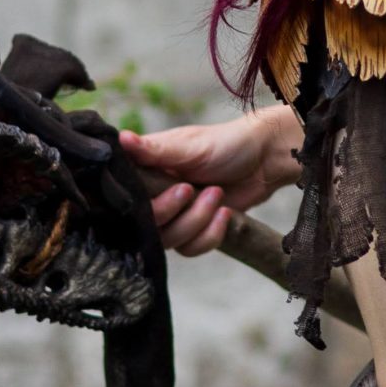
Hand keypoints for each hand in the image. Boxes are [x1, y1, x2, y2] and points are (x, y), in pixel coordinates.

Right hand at [117, 111, 289, 256]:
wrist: (263, 162)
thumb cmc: (224, 144)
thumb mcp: (189, 145)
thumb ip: (154, 150)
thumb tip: (121, 138)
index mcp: (145, 169)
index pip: (123, 195)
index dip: (137, 201)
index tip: (163, 191)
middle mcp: (153, 195)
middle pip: (146, 223)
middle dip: (173, 210)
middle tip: (191, 189)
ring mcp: (173, 216)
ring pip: (169, 240)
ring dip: (197, 220)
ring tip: (217, 194)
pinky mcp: (192, 231)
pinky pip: (190, 248)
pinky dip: (210, 234)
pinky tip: (225, 214)